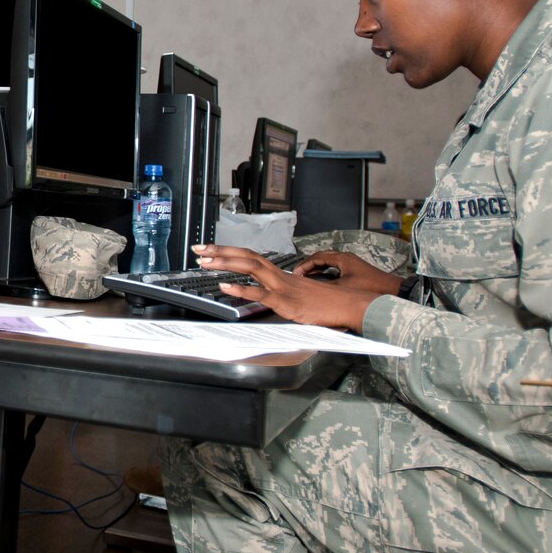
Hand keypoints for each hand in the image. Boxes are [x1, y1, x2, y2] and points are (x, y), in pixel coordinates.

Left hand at [191, 244, 381, 331]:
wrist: (352, 304)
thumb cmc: (331, 303)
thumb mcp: (303, 297)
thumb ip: (285, 294)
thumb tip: (270, 296)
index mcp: (283, 275)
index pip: (252, 257)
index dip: (231, 252)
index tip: (212, 250)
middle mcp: (281, 276)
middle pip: (247, 256)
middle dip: (220, 251)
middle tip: (199, 248)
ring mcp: (283, 287)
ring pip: (251, 268)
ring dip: (225, 262)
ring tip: (205, 260)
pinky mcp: (287, 302)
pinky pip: (261, 293)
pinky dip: (241, 289)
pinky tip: (225, 286)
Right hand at [292, 251, 403, 296]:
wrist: (390, 289)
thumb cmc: (371, 286)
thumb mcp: (344, 288)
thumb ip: (326, 286)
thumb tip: (311, 288)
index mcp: (342, 258)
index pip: (317, 257)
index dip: (304, 264)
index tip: (296, 272)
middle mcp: (346, 257)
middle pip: (322, 256)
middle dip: (308, 264)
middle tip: (298, 272)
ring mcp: (351, 263)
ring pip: (328, 261)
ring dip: (317, 267)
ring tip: (307, 275)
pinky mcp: (354, 269)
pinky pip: (335, 266)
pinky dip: (325, 270)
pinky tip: (322, 278)